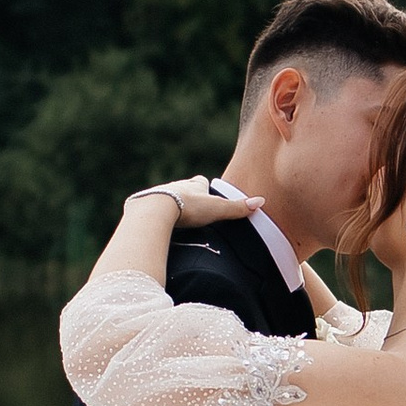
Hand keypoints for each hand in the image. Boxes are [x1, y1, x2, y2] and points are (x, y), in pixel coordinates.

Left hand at [127, 177, 262, 224]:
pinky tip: (155, 224)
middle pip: (182, 189)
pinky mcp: (143, 207)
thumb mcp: (217, 209)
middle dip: (186, 196)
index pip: (199, 181)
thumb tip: (261, 202)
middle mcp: (174, 186)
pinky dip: (154, 215)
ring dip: (169, 205)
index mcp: (192, 185)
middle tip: (191, 207)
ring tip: (173, 217)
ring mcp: (157, 195)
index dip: (202, 186)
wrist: (154, 210)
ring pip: (165, 198)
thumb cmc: (188, 208)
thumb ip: (237, 208)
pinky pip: (150, 209)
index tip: (204, 189)